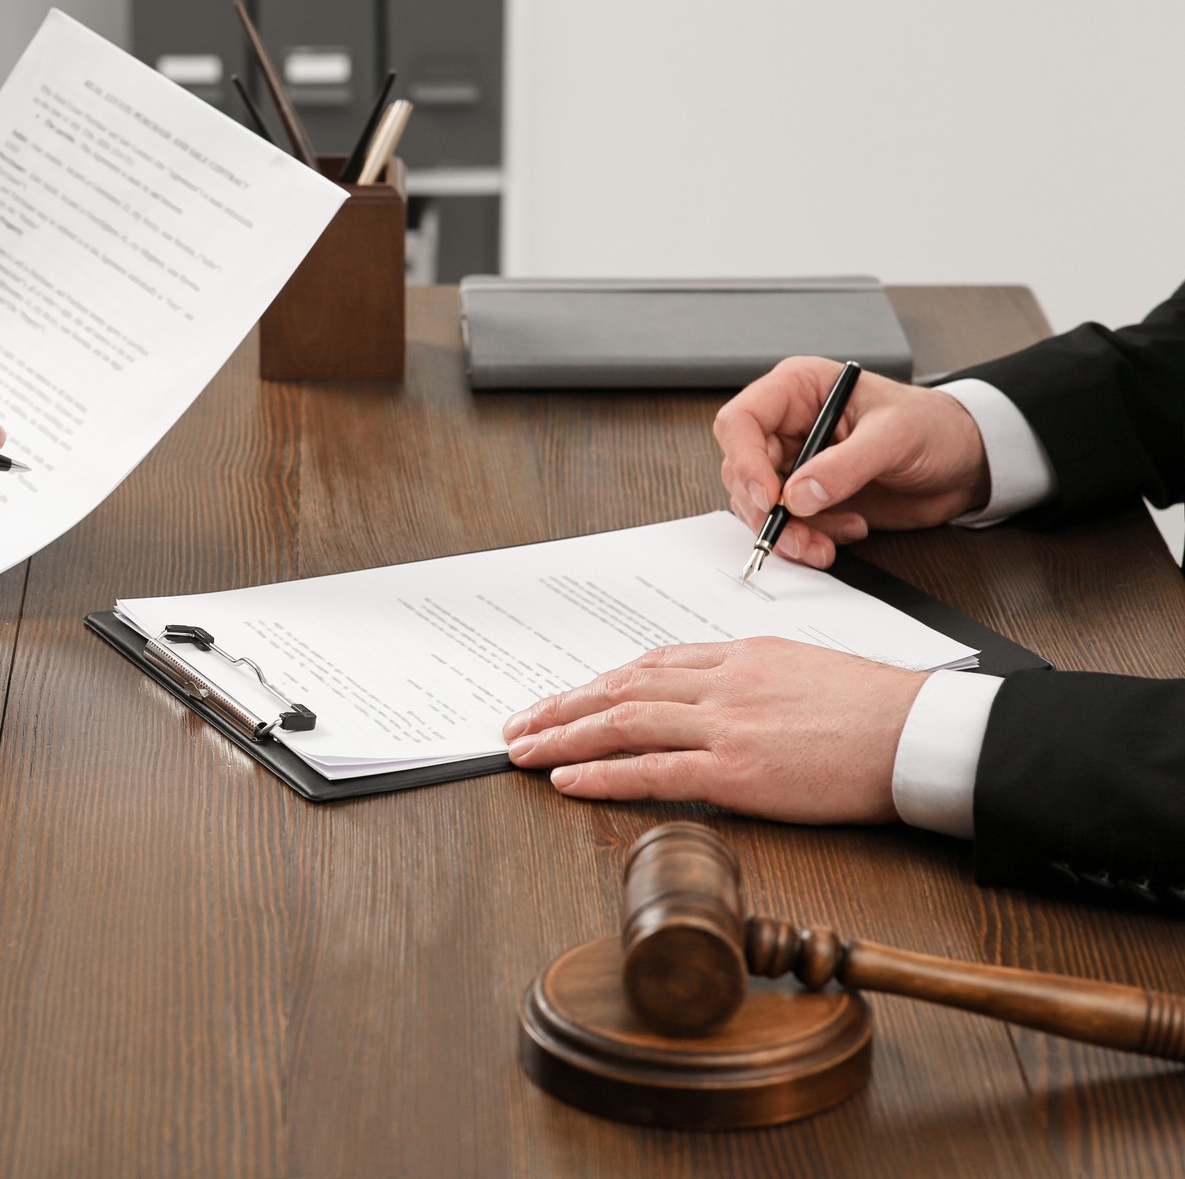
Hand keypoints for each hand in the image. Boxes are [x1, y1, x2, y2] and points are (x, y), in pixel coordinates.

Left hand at [502, 638, 927, 824]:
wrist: (920, 734)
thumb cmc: (875, 710)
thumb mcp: (802, 671)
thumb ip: (749, 680)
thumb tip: (710, 696)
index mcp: (739, 657)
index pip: (649, 666)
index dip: (597, 683)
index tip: (565, 698)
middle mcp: (723, 683)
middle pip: (621, 687)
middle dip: (562, 706)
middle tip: (519, 724)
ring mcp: (726, 726)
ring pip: (623, 722)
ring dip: (564, 736)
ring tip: (524, 751)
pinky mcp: (737, 772)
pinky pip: (651, 770)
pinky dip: (602, 774)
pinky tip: (568, 780)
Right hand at [714, 357, 992, 568]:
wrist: (963, 462)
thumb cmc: (933, 426)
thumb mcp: (894, 436)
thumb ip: (845, 466)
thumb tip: (798, 496)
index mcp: (797, 390)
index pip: (741, 421)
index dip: (745, 461)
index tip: (769, 497)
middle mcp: (786, 426)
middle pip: (741, 470)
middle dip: (766, 509)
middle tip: (798, 534)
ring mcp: (794, 463)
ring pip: (757, 504)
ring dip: (788, 532)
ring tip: (826, 544)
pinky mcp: (806, 496)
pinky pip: (785, 523)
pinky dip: (807, 538)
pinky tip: (846, 532)